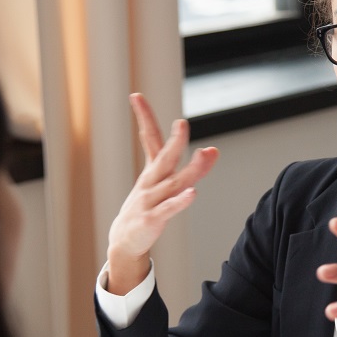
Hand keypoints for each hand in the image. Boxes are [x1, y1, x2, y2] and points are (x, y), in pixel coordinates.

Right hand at [106, 93, 218, 294]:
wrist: (124, 241)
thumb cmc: (145, 208)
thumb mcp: (162, 184)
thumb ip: (187, 167)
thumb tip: (212, 150)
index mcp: (151, 171)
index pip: (148, 139)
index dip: (143, 117)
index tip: (135, 96)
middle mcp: (150, 182)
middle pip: (164, 158)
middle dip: (174, 141)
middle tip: (182, 123)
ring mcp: (150, 201)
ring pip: (173, 183)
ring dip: (190, 169)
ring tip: (205, 154)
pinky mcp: (152, 219)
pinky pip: (168, 209)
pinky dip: (180, 201)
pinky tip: (193, 193)